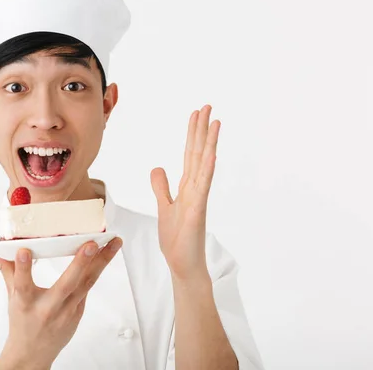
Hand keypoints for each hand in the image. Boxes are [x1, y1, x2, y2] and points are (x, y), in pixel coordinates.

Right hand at [0, 237, 122, 369]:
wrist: (33, 353)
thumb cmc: (22, 321)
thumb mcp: (12, 297)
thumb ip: (7, 269)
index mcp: (26, 303)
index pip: (22, 284)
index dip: (23, 267)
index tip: (24, 250)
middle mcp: (48, 307)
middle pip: (66, 284)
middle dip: (80, 263)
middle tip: (91, 244)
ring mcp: (67, 311)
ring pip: (87, 283)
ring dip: (102, 261)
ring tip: (114, 243)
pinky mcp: (79, 312)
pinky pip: (89, 286)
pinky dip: (98, 268)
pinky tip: (108, 253)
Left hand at [150, 104, 220, 279]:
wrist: (183, 264)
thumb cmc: (177, 239)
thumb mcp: (164, 206)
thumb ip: (161, 187)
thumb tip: (158, 168)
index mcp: (187, 187)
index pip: (190, 154)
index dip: (192, 134)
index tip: (196, 114)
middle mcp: (195, 188)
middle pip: (197, 153)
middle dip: (201, 130)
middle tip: (207, 106)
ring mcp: (198, 198)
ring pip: (203, 164)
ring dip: (208, 142)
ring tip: (214, 121)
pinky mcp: (198, 210)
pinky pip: (203, 186)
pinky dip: (206, 169)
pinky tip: (210, 153)